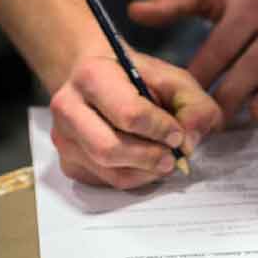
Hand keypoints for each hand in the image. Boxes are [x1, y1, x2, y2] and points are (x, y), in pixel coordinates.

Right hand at [49, 48, 222, 188]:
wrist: (102, 81)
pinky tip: (145, 163)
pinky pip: (105, 182)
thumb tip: (189, 142)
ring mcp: (63, 137)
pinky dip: (134, 178)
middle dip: (150, 158)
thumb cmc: (140, 79)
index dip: (161, 130)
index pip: (129, 115)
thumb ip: (194, 106)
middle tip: (173, 157)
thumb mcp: (176, 81)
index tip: (178, 134)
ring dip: (145, 172)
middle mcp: (68, 106)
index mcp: (93, 75)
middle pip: (110, 149)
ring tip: (164, 160)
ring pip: (108, 171)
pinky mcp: (68, 162)